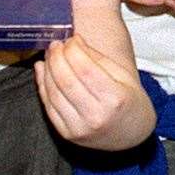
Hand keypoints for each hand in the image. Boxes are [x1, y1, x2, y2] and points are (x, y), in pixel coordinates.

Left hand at [34, 34, 154, 149]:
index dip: (73, 50)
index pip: (85, 69)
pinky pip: (49, 107)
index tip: (71, 39)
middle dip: (57, 57)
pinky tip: (43, 71)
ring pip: (54, 93)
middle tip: (56, 44)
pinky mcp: (67, 134)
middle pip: (66, 80)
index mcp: (115, 99)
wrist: (131, 134)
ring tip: (49, 55)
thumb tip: (74, 42)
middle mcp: (96, 116)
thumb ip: (97, 59)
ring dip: (47, 70)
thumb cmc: (129, 102)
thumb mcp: (123, 76)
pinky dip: (43, 86)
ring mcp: (79, 128)